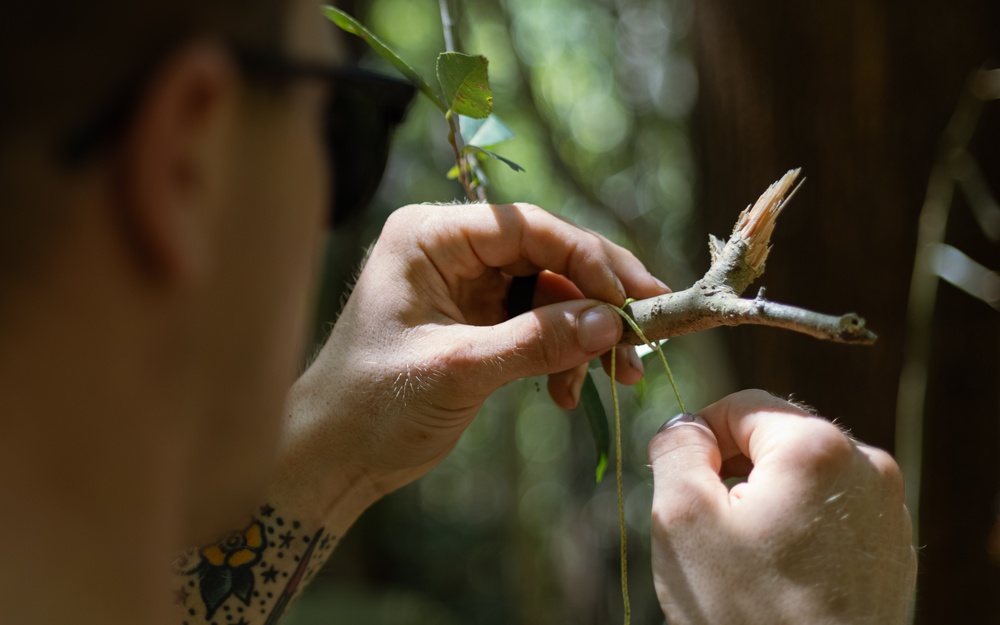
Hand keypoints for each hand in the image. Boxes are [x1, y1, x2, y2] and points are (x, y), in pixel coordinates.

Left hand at [289, 203, 668, 495]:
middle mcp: (451, 249)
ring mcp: (466, 284)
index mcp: (431, 236)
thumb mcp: (459, 369)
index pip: (528, 227)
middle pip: (548, 255)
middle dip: (596, 299)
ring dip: (585, 333)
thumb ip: (536, 341)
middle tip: (643, 337)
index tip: (632, 300)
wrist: (333, 455)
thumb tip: (611, 323)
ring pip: (551, 291)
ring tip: (618, 377)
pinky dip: (560, 353)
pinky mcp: (476, 318)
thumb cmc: (374, 404)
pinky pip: (537, 322)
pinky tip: (566, 393)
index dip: (588, 259)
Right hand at [648, 390, 916, 624]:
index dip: (699, 439)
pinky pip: (829, 514)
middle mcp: (867, 465)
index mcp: (816, 446)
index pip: (739, 405)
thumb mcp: (682, 518)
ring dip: (765, 504)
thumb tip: (685, 426)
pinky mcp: (891, 551)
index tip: (684, 488)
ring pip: (801, 478)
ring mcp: (886, 511)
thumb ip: (676, 448)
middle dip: (734, 474)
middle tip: (714, 533)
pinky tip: (781, 579)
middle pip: (774, 440)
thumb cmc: (745, 612)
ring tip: (749, 562)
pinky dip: (797, 532)